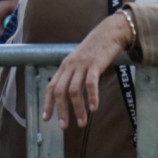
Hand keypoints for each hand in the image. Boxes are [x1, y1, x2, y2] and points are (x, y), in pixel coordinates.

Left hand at [43, 12, 133, 128]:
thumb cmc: (96, 48)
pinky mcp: (95, 64)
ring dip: (77, 109)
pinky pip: (91, 83)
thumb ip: (75, 74)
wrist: (110, 32)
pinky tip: (94, 107)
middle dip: (61, 110)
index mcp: (65, 66)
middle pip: (60, 91)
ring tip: (82, 122)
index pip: (51, 87)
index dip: (48, 103)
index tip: (46, 118)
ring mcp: (82, 64)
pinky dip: (91, 97)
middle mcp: (70, 65)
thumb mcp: (80, 60)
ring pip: (74, 90)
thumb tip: (71, 94)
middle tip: (64, 126)